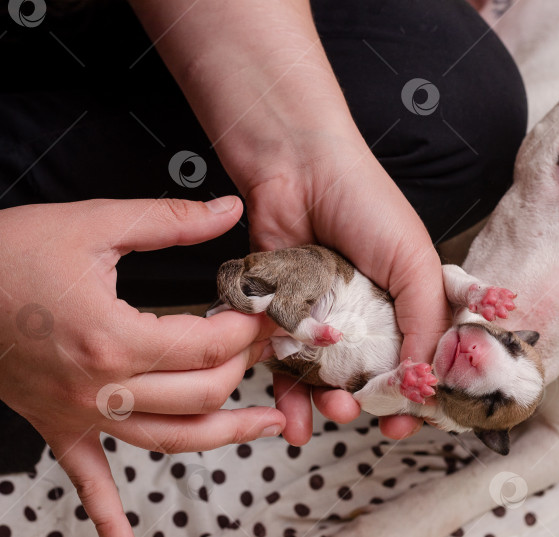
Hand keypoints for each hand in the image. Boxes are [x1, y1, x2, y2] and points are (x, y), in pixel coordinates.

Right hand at [0, 197, 284, 536]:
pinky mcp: (55, 422)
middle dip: (244, 370)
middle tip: (267, 350)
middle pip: (200, 395)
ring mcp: (78, 412)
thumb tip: (229, 210)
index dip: (247, 330)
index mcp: (113, 337)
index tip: (264, 314)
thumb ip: (169, 220)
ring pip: (166, 440)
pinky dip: (105, 508)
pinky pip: (85, 476)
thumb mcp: (94, 224)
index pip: (207, 347)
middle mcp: (99, 386)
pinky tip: (122, 533)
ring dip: (223, 437)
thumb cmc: (8, 255)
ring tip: (266, 427)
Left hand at [245, 137, 451, 444]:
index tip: (411, 418)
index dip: (420, 395)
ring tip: (334, 409)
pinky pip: (285, 366)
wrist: (296, 170)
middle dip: (374, 405)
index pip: (421, 360)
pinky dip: (290, 396)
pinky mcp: (284, 318)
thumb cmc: (364, 203)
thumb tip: (426, 380)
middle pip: (374, 378)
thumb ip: (426, 319)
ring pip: (329, 380)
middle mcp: (368, 315)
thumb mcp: (414, 261)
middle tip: (372, 417)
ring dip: (332, 404)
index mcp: (408, 302)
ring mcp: (326, 320)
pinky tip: (296, 417)